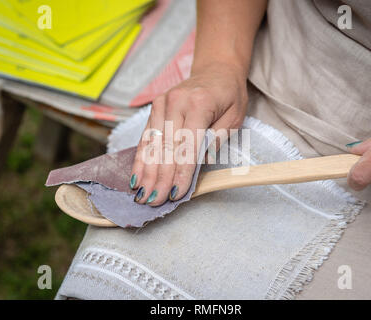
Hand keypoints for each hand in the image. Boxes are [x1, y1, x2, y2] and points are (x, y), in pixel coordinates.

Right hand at [129, 62, 247, 205]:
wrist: (216, 68)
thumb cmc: (229, 96)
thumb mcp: (234, 119)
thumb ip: (216, 142)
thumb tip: (197, 166)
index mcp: (200, 104)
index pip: (188, 146)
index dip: (181, 173)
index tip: (175, 194)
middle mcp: (177, 102)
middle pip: (166, 147)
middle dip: (159, 178)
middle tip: (153, 201)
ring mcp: (162, 103)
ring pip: (152, 144)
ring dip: (146, 172)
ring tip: (141, 195)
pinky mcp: (155, 106)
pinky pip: (146, 136)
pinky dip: (141, 158)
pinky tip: (136, 176)